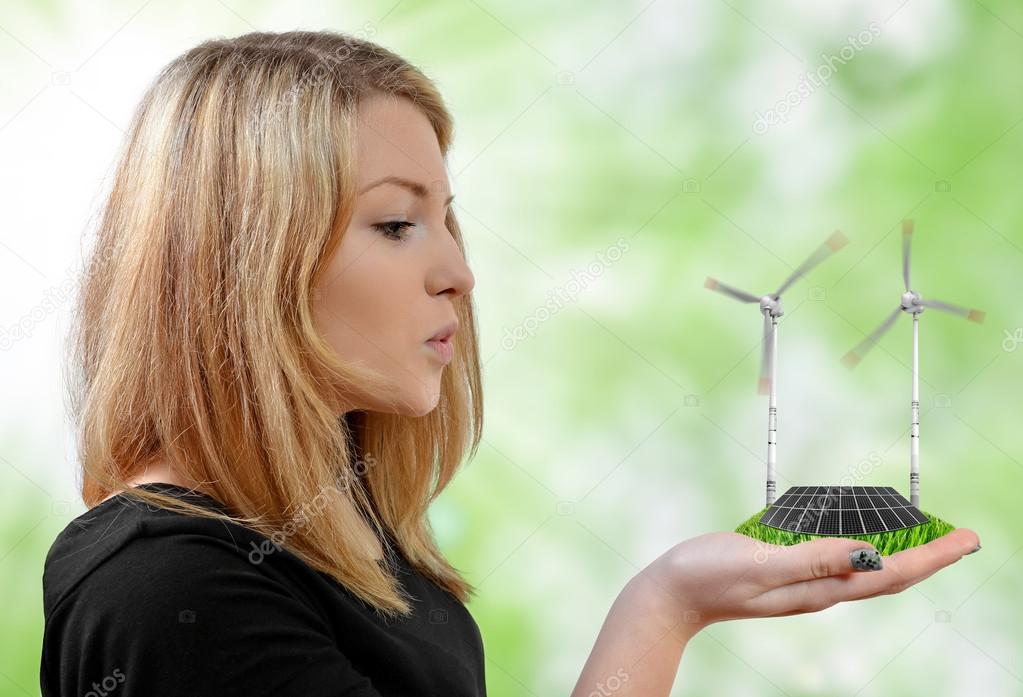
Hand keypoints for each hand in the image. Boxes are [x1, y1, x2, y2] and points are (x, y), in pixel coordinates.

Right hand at [638, 527, 979, 636]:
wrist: (671, 595)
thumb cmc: (709, 576)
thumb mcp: (761, 563)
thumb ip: (814, 559)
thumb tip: (871, 552)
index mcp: (820, 588)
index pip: (891, 573)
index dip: (932, 556)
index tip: (966, 539)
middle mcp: (820, 589)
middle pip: (889, 574)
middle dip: (929, 556)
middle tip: (962, 536)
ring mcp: (804, 583)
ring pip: (867, 568)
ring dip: (902, 552)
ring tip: (928, 535)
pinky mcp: (787, 572)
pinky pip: (838, 559)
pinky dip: (863, 545)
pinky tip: (862, 534)